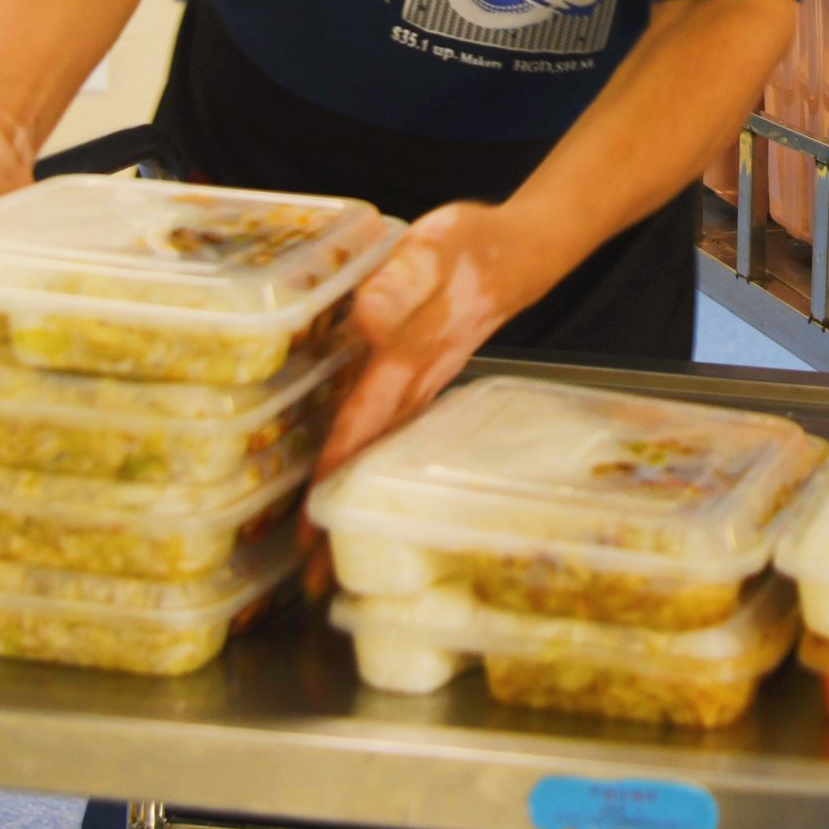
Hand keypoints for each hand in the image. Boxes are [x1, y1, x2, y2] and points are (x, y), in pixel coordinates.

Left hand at [304, 200, 537, 590]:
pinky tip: (351, 486)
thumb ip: (400, 283)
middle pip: (371, 456)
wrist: (520, 251)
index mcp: (409, 355)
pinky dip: (367, 467)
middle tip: (308, 580)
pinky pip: (390, 432)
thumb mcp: (433, 249)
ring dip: (354, 500)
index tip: (313, 521)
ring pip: (381, 452)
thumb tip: (363, 319)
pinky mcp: (424, 378)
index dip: (336, 468)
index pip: (364, 418)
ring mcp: (424, 386)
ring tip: (322, 554)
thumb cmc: (472, 248)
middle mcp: (416, 382)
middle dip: (341, 513)